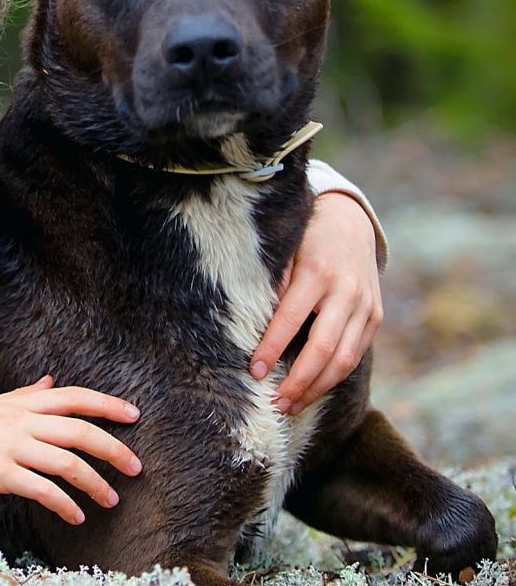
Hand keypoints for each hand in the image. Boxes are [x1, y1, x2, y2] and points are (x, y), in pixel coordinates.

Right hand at [0, 375, 140, 524]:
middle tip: (136, 467)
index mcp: (16, 402)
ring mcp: (7, 445)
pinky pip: (42, 489)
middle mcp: (16, 419)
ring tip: (110, 501)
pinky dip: (65, 504)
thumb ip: (22, 396)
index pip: (72, 397)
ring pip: (67, 461)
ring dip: (95, 484)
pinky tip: (75, 516)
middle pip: (79, 429)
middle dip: (113, 448)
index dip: (106, 404)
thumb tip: (50, 382)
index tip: (134, 415)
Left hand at [251, 190, 382, 414]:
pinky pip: (356, 354)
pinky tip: (314, 389)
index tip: (254, 372)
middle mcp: (346, 291)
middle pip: (324, 348)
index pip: (291, 319)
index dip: (272, 348)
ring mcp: (366, 306)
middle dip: (299, 381)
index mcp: (318, 272)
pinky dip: (335, 376)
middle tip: (275, 404)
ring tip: (292, 406)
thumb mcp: (286, 249)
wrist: (351, 222)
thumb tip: (256, 322)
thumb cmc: (306, 237)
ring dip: (318, 388)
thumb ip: (274, 282)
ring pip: (344, 359)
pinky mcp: (375, 317)